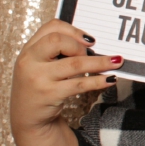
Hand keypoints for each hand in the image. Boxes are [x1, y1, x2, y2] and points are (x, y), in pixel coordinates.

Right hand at [11, 18, 119, 134]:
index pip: (50, 28)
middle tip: (92, 53)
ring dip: (100, 62)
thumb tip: (91, 44)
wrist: (28, 118)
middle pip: (58, 41)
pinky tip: (110, 79)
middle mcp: (30, 61)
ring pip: (74, 63)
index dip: (73, 30)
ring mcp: (38, 78)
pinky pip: (79, 84)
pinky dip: (98, 81)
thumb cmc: (39, 87)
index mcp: (29, 49)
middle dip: (80, 45)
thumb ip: (56, 52)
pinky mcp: (49, 94)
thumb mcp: (39, 65)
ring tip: (117, 61)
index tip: (89, 39)